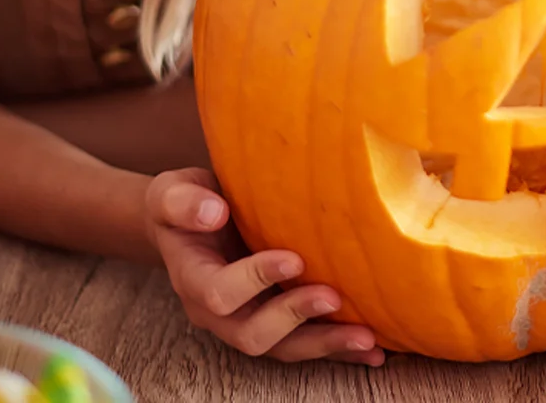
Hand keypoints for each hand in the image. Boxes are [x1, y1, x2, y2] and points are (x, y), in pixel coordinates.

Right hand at [145, 168, 383, 365]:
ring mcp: (246, 321)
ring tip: (367, 338)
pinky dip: (338, 351)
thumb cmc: (185, 202)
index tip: (294, 258)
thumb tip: (213, 211)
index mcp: (192, 280)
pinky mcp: (272, 322)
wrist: (191, 220)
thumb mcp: (172, 192)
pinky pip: (304, 344)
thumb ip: (185, 202)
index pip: (220, 293)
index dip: (256, 281)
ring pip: (284, 349)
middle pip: (253, 335)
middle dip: (295, 319)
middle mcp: (217, 313)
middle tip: (333, 297)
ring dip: (325, 345)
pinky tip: (373, 352)